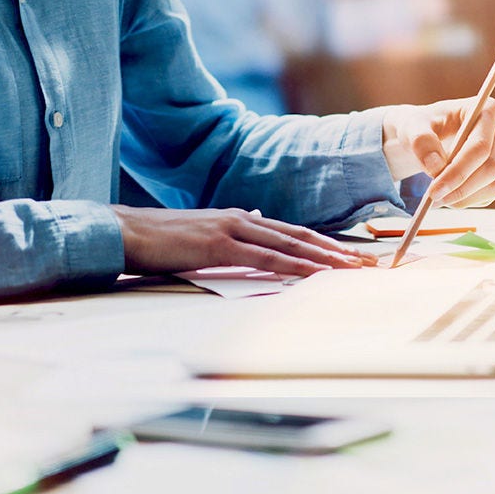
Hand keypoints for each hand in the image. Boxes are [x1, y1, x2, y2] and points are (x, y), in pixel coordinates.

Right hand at [111, 206, 378, 276]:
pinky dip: (292, 266)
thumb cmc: (159, 240)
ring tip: (352, 270)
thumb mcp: (202, 234)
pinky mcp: (219, 245)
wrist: (126, 232)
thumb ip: (232, 233)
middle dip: (337, 251)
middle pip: (301, 235)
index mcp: (239, 218)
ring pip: (290, 245)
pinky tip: (312, 274)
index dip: (324, 244)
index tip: (350, 256)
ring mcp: (232, 229)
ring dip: (324, 259)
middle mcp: (241, 219)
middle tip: (368, 264)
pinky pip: (265, 258)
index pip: (292, 232)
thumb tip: (257, 223)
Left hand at [381, 98, 494, 207]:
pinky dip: (470, 199)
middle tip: (435, 199)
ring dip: (466, 197)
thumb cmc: (424, 125)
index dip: (458, 172)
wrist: (429, 134)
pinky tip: (449, 195)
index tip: (435, 191)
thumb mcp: (414, 127)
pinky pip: (493, 192)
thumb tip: (436, 167)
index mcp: (486, 110)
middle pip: (492, 167)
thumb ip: (421, 141)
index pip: (479, 147)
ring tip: (439, 198)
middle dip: (462, 188)